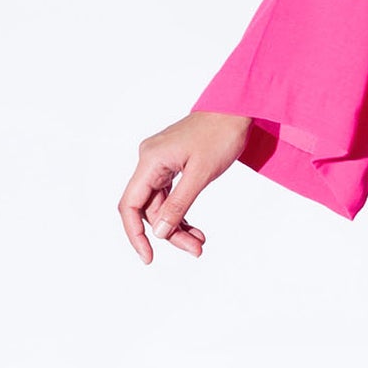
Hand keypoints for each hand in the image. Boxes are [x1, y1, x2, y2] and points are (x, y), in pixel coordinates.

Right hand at [117, 110, 252, 262]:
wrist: (236, 111)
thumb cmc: (220, 135)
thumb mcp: (201, 174)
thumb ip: (178, 205)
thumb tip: (159, 233)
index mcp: (151, 160)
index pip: (130, 204)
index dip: (135, 233)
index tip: (148, 256)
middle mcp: (150, 161)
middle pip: (148, 209)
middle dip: (169, 233)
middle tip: (195, 249)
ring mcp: (160, 163)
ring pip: (161, 205)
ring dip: (178, 226)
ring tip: (199, 242)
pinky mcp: (172, 165)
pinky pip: (170, 195)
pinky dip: (181, 212)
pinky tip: (196, 229)